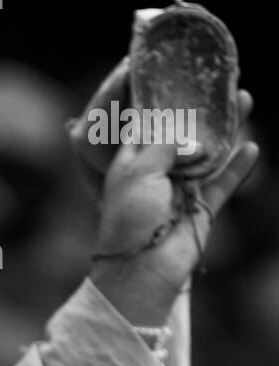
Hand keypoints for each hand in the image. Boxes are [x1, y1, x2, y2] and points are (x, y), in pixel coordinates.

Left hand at [68, 62, 258, 323]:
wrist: (141, 270)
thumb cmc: (131, 218)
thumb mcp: (139, 170)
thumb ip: (165, 144)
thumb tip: (192, 139)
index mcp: (132, 163)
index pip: (147, 125)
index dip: (162, 102)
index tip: (179, 77)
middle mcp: (158, 175)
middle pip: (184, 136)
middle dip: (202, 112)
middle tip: (223, 85)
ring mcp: (182, 193)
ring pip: (209, 156)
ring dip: (227, 131)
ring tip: (244, 100)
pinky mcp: (202, 212)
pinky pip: (224, 185)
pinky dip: (237, 168)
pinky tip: (251, 148)